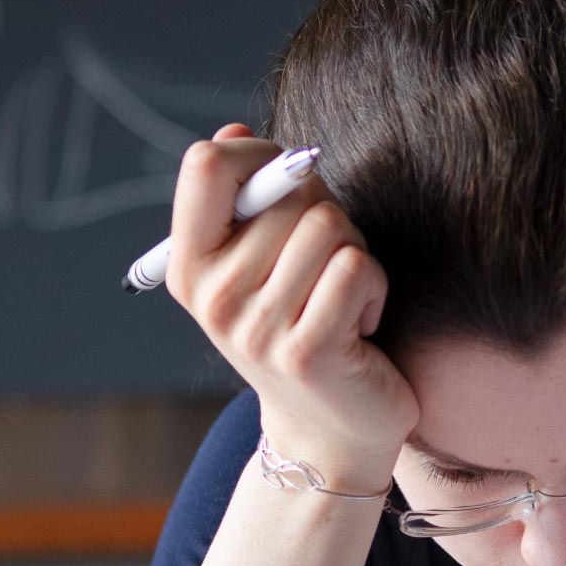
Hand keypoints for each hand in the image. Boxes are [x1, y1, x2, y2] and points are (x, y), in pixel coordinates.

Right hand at [163, 125, 418, 490]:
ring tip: (341, 299)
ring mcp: (257, 328)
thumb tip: (236, 132)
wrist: (328, 433)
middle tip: (322, 269)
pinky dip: (374, 288)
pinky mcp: (308, 350)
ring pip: (329, 226)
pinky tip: (360, 326)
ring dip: (355, 253)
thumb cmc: (302, 328)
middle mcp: (213, 298)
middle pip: (289, 192)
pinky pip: (357, 268)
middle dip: (324, 214)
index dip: (257, 153)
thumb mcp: (259, 266)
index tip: (285, 177)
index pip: (206, 167)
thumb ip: (249, 203)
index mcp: (190, 267)